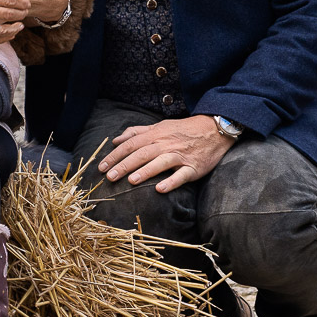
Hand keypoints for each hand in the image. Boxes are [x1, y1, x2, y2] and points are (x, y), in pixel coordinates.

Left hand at [98, 116, 233, 193]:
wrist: (214, 129)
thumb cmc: (183, 130)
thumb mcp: (159, 126)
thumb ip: (137, 132)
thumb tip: (116, 140)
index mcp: (156, 134)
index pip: (131, 144)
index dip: (115, 155)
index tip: (101, 167)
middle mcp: (166, 144)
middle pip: (142, 154)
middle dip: (124, 165)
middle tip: (109, 177)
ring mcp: (180, 155)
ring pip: (160, 162)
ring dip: (145, 172)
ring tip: (131, 181)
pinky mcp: (193, 167)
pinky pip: (182, 175)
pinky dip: (171, 182)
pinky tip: (160, 189)